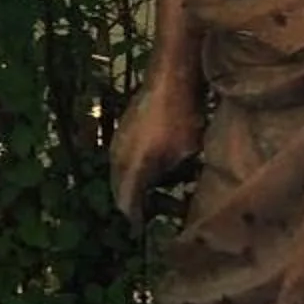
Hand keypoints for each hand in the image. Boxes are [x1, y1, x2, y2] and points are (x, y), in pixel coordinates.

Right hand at [112, 69, 204, 225]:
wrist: (169, 73)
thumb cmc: (181, 114)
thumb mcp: (186, 152)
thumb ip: (175, 178)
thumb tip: (176, 195)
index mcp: (130, 167)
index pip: (127, 205)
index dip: (140, 220)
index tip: (150, 230)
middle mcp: (117, 157)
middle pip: (122, 191)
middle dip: (138, 203)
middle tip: (160, 211)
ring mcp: (117, 141)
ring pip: (124, 174)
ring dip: (140, 185)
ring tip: (164, 189)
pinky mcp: (123, 129)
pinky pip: (126, 159)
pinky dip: (139, 168)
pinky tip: (159, 166)